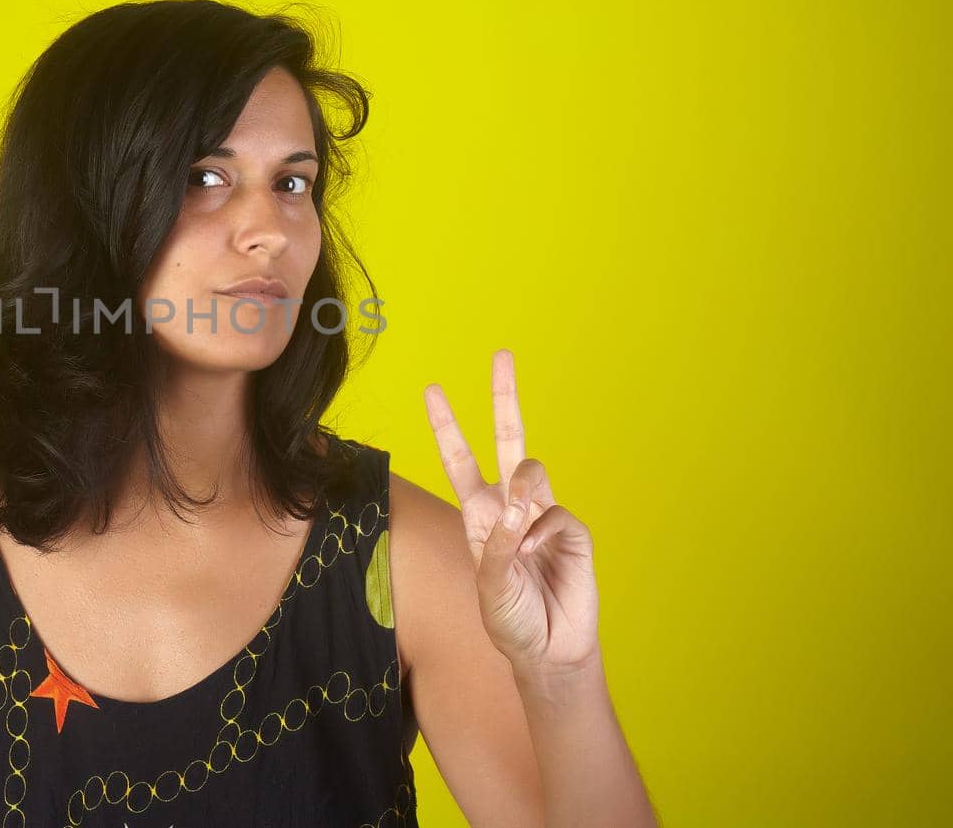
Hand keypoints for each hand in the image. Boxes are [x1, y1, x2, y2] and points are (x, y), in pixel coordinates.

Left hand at [421, 349, 598, 675]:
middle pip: (507, 438)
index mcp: (478, 514)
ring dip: (522, 488)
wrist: (548, 649)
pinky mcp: (571, 529)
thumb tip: (518, 505)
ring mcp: (542, 514)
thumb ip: (497, 543)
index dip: (446, 426)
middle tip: (502, 354)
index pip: (459, 460)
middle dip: (504, 396)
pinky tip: (539, 555)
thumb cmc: (509, 619)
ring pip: (532, 469)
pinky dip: (543, 532)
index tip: (432, 389)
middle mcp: (509, 506)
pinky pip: (555, 513)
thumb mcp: (487, 585)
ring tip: (518, 520)